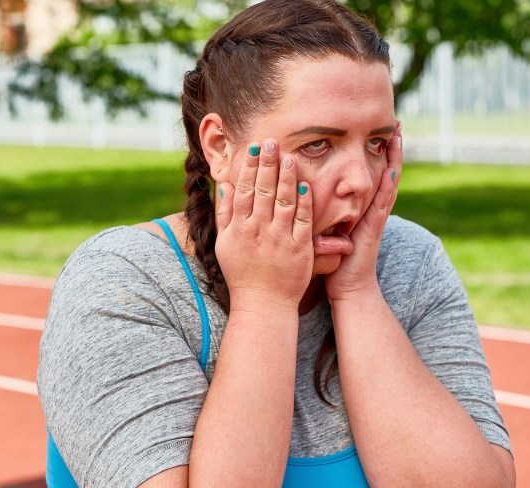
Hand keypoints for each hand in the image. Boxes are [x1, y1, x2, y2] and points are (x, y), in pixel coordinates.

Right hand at [214, 138, 313, 312]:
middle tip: (271, 142)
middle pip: (263, 191)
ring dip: (287, 178)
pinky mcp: (300, 249)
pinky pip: (303, 221)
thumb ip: (225, 214)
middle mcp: (259, 231)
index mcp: (240, 229)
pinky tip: (305, 185)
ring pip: (284, 202)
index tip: (254, 148)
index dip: (249, 168)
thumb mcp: (224, 244)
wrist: (263, 304)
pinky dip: (304, 203)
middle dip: (268, 165)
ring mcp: (280, 239)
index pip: (244, 191)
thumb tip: (224, 185)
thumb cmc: (241, 273)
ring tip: (290, 157)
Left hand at [325, 121, 402, 301]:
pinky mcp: (374, 228)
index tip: (375, 131)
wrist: (349, 288)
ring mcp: (376, 218)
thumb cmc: (334, 262)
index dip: (374, 154)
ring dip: (394, 160)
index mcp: (361, 209)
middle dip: (391, 149)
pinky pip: (383, 203)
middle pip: (384, 172)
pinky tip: (390, 170)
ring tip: (398, 137)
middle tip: (397, 125)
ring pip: (388, 183)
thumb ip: (321, 214)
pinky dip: (388, 186)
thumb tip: (302, 195)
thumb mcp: (326, 232)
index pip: (369, 175)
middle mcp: (371, 210)